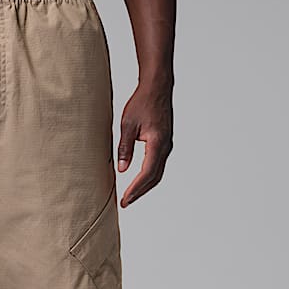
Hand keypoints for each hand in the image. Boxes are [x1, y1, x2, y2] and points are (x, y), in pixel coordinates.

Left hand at [117, 83, 172, 207]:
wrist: (157, 86)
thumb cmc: (142, 102)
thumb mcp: (127, 124)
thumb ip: (125, 148)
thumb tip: (122, 169)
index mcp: (157, 143)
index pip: (147, 174)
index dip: (135, 189)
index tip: (125, 200)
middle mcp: (165, 147)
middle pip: (154, 178)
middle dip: (139, 192)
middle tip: (125, 202)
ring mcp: (167, 145)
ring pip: (157, 173)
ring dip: (144, 186)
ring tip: (130, 195)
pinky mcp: (164, 143)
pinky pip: (157, 165)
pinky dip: (148, 176)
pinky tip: (138, 180)